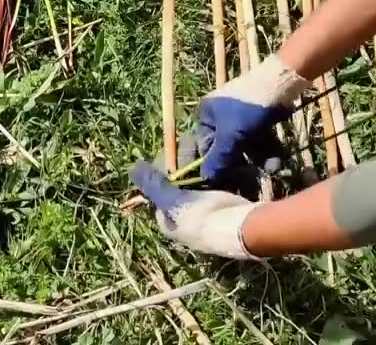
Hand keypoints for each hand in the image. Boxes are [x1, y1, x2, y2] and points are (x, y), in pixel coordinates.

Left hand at [130, 161, 259, 259]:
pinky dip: (221, 171)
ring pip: (201, 180)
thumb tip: (132, 167)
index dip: (166, 165)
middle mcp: (184, 217)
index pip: (161, 185)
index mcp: (167, 219)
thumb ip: (153, 184)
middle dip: (188, 163)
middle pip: (181, 182)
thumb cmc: (202, 217)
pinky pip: (220, 183)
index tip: (176, 149)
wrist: (242, 230)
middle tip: (196, 146)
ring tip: (210, 149)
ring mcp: (207, 212)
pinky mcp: (227, 206)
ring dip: (205, 164)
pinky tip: (224, 159)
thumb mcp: (172, 201)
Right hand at [166, 53, 308, 185]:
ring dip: (257, 161)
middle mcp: (221, 118)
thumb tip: (206, 179)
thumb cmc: (249, 107)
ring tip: (271, 169)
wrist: (281, 83)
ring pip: (245, 148)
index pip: (202, 147)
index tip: (217, 185)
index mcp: (207, 116)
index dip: (209, 166)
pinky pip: (259, 142)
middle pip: (226, 150)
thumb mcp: (232, 135)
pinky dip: (266, 152)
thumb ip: (219, 158)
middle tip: (247, 183)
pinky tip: (276, 162)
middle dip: (239, 166)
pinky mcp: (259, 121)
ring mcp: (242, 120)